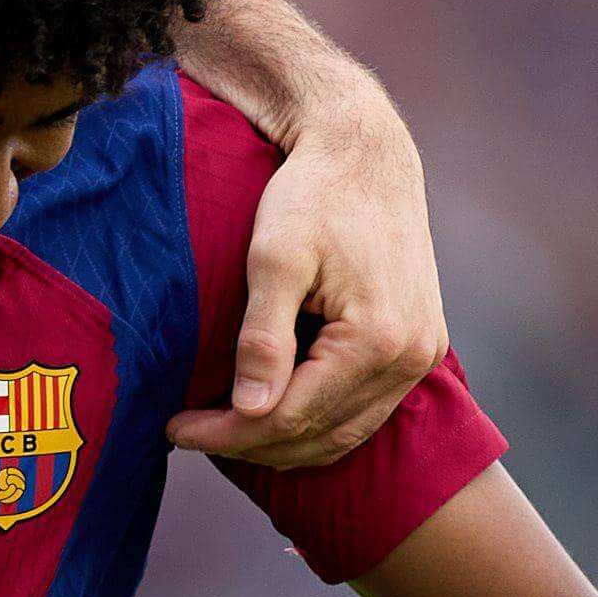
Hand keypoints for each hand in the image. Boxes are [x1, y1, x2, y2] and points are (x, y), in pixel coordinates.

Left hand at [168, 98, 448, 468]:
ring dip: (283, 443)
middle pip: (319, 436)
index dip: (226, 433)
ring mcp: (422, 355)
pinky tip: (271, 412)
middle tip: (191, 433)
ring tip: (223, 432)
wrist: (366, 152)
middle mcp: (410, 357)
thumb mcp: (274, 258)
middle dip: (248, 444)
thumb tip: (248, 412)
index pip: (290, 417)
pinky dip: (317, 423)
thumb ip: (261, 338)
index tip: (175, 427)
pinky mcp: (420, 345)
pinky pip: (364, 411)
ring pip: (345, 434)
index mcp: (378, 339)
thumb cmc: (314, 193)